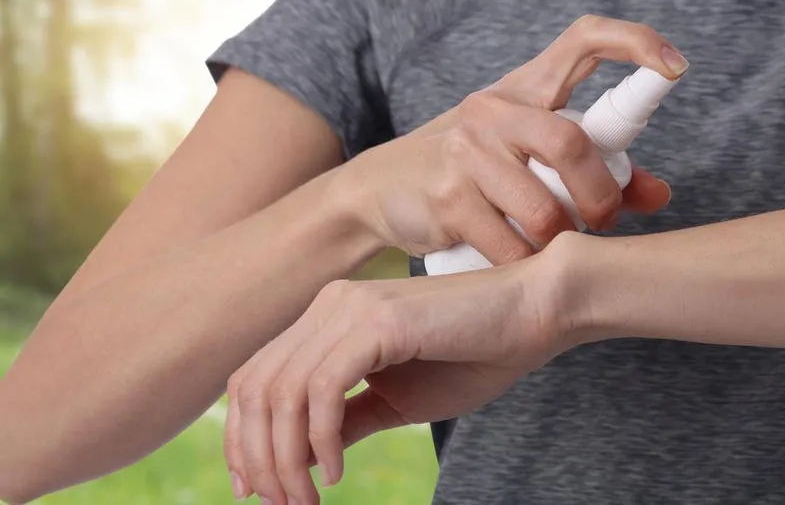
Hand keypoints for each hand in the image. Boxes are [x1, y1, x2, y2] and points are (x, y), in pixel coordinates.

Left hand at [224, 254, 570, 503]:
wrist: (537, 311)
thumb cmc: (478, 352)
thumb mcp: (399, 398)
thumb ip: (348, 419)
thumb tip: (300, 459)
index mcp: (331, 316)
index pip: (255, 378)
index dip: (242, 437)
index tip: (256, 488)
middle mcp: (331, 305)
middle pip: (255, 388)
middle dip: (257, 457)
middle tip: (281, 504)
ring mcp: (352, 308)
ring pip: (283, 393)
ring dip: (285, 458)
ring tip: (307, 499)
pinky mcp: (380, 323)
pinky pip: (323, 390)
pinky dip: (319, 439)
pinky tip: (335, 472)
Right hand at [342, 14, 684, 261]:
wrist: (379, 189)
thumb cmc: (471, 168)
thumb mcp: (526, 153)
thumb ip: (596, 168)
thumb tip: (660, 194)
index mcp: (524, 87)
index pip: (584, 38)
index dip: (635, 42)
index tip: (675, 68)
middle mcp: (494, 109)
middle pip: (571, 144)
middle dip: (602, 195)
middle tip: (604, 220)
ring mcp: (466, 151)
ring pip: (544, 207)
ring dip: (561, 239)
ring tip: (556, 246)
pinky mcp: (446, 198)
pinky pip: (509, 244)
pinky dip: (525, 262)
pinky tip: (519, 261)